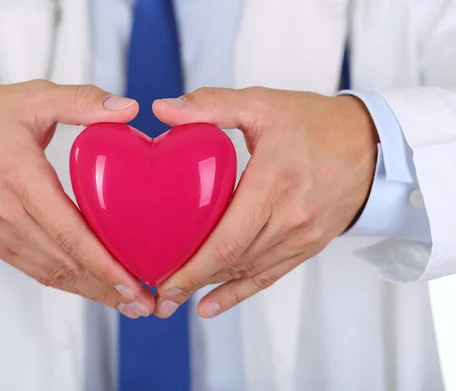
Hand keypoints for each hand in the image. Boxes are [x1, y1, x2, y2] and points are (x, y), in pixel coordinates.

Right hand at [0, 80, 154, 317]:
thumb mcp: (33, 97)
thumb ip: (82, 101)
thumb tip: (130, 109)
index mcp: (22, 179)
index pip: (68, 232)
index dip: (102, 263)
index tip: (132, 282)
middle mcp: (9, 214)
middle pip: (65, 262)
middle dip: (107, 287)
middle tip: (146, 304)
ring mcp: (0, 233)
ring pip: (52, 273)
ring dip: (91, 292)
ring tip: (128, 305)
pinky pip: (36, 270)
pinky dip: (67, 284)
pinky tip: (92, 290)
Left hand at [152, 87, 378, 317]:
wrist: (373, 144)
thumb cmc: (315, 122)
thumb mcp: (262, 104)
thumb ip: (211, 104)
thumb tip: (163, 109)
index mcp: (274, 184)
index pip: (227, 239)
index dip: (193, 267)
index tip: (163, 280)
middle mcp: (290, 218)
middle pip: (234, 261)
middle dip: (192, 282)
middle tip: (160, 297)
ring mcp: (302, 236)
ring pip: (249, 271)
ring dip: (211, 286)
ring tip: (177, 299)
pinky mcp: (309, 245)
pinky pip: (270, 276)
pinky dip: (239, 292)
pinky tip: (212, 305)